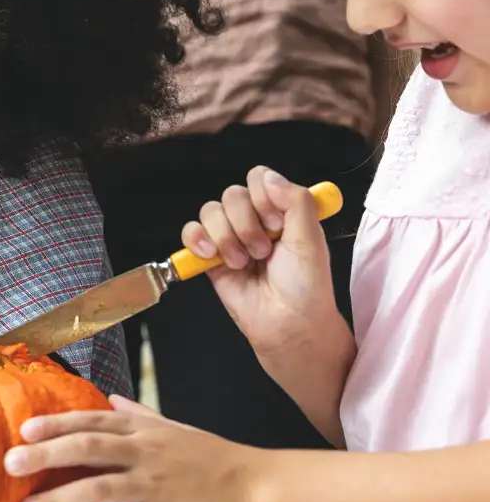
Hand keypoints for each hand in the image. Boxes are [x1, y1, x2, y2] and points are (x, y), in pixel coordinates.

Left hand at [4, 395, 262, 501]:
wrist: (252, 487)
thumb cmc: (211, 457)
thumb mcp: (173, 428)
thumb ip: (139, 415)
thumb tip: (112, 398)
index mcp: (144, 431)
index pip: (93, 420)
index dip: (58, 423)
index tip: (26, 427)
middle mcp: (144, 453)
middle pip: (88, 447)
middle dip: (47, 453)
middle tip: (11, 461)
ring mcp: (152, 486)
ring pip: (98, 488)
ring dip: (59, 498)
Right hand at [181, 166, 336, 359]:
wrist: (288, 325)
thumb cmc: (306, 286)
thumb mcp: (311, 238)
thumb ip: (295, 200)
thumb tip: (268, 176)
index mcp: (280, 210)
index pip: (258, 178)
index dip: (263, 197)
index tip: (277, 225)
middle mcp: (254, 220)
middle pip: (232, 194)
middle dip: (246, 224)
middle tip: (263, 251)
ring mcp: (230, 237)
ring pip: (210, 211)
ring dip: (226, 237)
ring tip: (243, 262)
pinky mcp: (209, 257)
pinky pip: (190, 231)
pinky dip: (197, 239)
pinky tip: (211, 254)